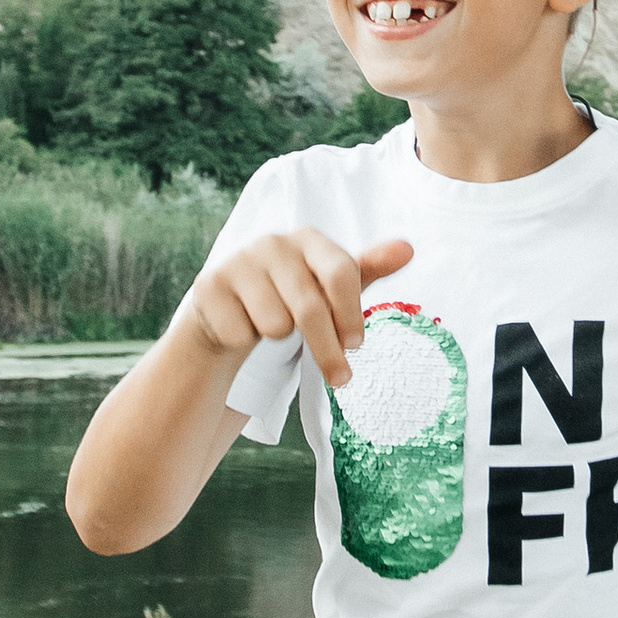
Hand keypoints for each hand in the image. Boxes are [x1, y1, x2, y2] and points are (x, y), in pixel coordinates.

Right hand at [186, 231, 415, 391]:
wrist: (230, 308)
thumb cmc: (292, 296)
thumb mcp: (331, 286)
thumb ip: (368, 268)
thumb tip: (408, 247)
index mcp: (308, 238)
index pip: (341, 273)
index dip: (351, 315)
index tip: (356, 345)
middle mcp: (272, 243)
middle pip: (310, 307)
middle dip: (327, 351)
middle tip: (341, 379)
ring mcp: (237, 262)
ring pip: (274, 324)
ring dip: (278, 340)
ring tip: (273, 328)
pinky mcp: (208, 286)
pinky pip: (241, 334)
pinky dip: (246, 341)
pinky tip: (243, 327)